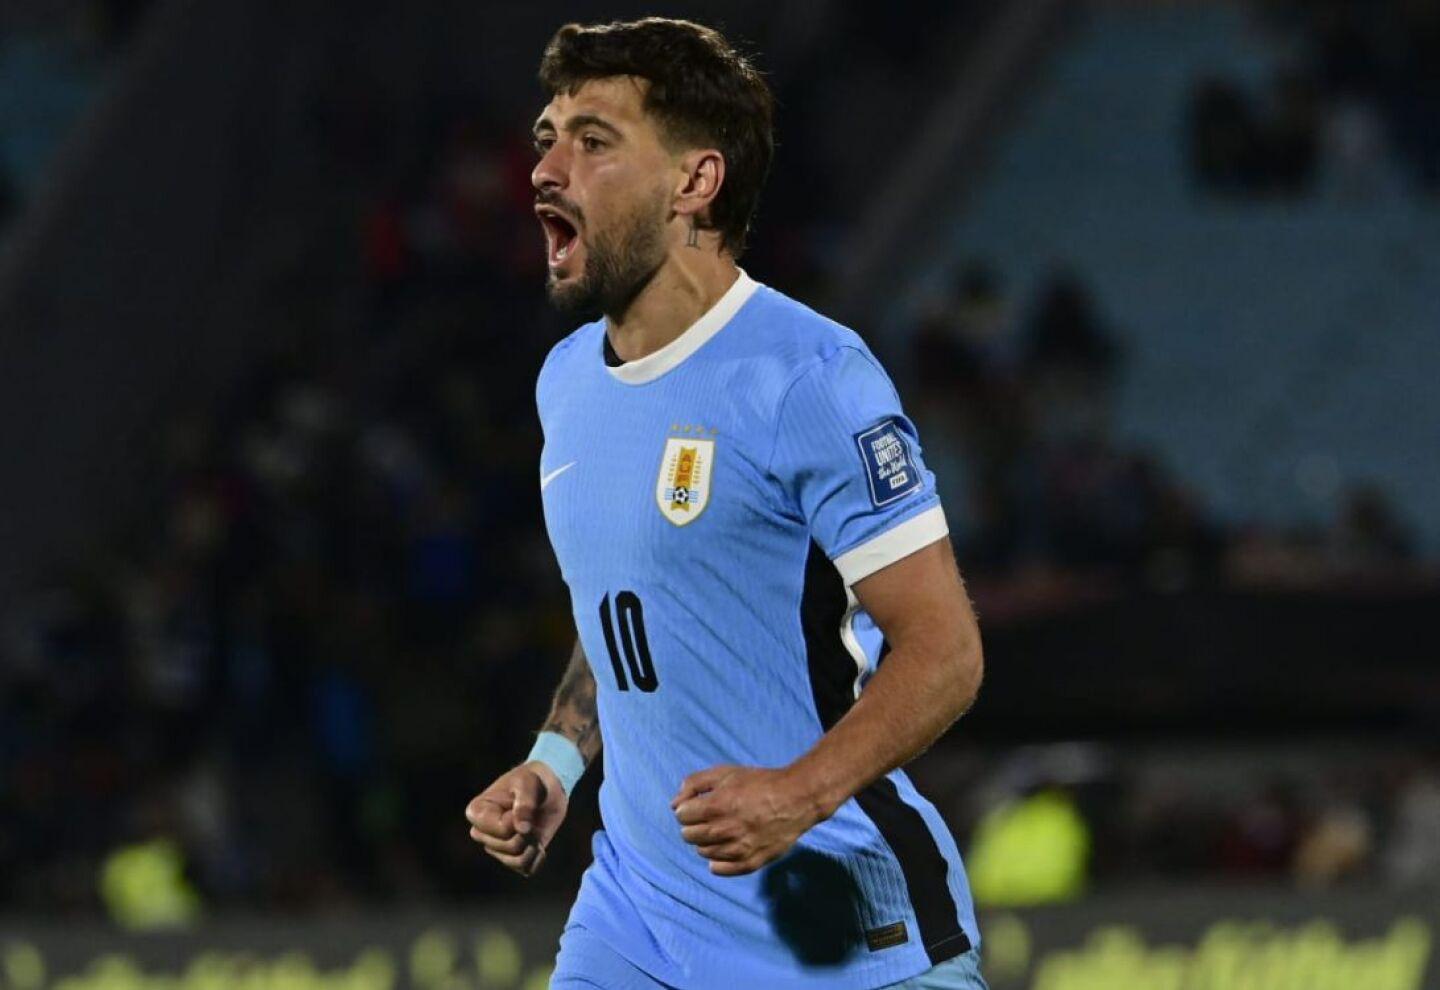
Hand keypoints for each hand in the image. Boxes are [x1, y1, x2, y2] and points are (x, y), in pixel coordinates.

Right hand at [465, 762, 567, 876]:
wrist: (545, 788)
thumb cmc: (530, 781)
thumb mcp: (528, 784)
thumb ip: (524, 804)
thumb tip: (522, 829)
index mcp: (477, 812)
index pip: (501, 830)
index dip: (518, 820)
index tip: (520, 805)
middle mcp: (482, 833)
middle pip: (509, 847)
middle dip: (527, 833)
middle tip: (532, 816)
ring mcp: (495, 847)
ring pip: (517, 861)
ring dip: (533, 846)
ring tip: (535, 829)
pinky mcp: (511, 857)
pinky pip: (525, 869)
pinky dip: (537, 858)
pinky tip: (539, 844)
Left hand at [671, 765, 825, 876]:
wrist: (796, 799)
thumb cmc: (759, 782)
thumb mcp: (725, 772)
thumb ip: (694, 784)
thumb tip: (675, 804)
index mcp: (718, 806)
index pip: (682, 816)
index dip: (687, 809)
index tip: (697, 805)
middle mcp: (726, 830)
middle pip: (689, 836)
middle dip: (693, 825)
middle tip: (707, 817)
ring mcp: (739, 849)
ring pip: (703, 852)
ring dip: (705, 841)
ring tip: (720, 829)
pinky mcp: (751, 862)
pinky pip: (720, 869)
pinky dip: (717, 861)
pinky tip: (723, 848)